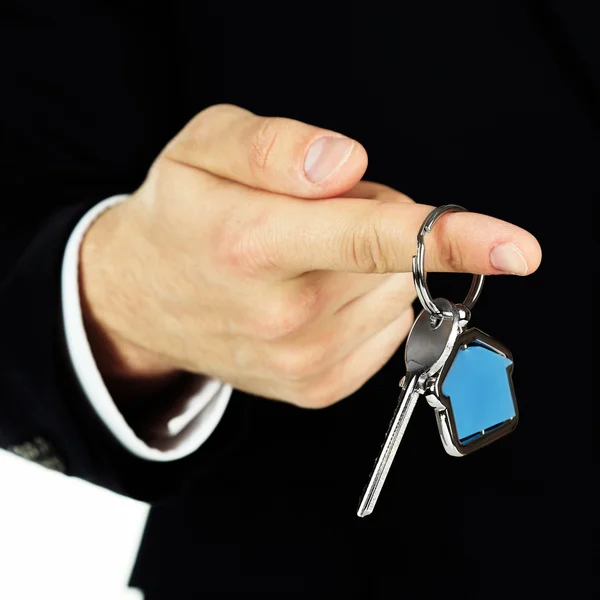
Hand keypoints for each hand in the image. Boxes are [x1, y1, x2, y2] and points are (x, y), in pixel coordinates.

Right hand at [80, 104, 540, 407]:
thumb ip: (275, 147)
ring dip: (368, 266)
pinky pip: (385, 330)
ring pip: (396, 294)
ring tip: (299, 259)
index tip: (517, 250)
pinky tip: (308, 296)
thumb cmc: (178, 215)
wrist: (141, 301)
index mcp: (253, 242)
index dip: (449, 236)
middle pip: (396, 256)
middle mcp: (282, 314)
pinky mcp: (316, 387)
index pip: (369, 236)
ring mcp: (302, 360)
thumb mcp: (204, 148)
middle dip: (374, 222)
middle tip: (305, 218)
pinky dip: (364, 303)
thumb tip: (347, 164)